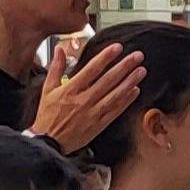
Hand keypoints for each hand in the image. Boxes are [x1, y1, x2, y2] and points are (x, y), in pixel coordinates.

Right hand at [32, 39, 146, 149]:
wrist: (49, 142)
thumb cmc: (48, 115)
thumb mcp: (47, 89)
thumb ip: (56, 67)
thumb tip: (60, 48)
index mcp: (70, 90)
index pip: (91, 70)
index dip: (105, 57)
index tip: (117, 48)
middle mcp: (83, 101)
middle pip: (107, 81)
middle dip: (124, 67)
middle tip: (137, 56)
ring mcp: (93, 113)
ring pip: (115, 95)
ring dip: (129, 82)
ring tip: (141, 71)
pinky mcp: (99, 124)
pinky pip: (115, 111)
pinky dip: (126, 101)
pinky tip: (135, 90)